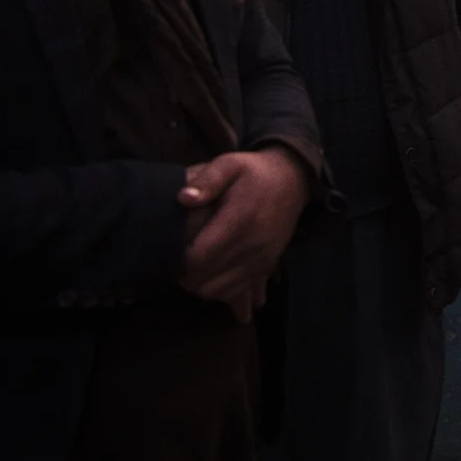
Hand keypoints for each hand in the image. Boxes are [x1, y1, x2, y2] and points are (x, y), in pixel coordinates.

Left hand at [178, 147, 310, 317]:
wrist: (294, 180)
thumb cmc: (254, 172)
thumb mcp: (230, 163)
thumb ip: (207, 179)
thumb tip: (183, 198)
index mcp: (240, 221)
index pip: (198, 259)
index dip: (176, 261)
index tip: (167, 251)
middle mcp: (253, 246)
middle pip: (205, 281)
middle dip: (183, 277)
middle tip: (174, 263)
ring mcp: (262, 259)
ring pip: (221, 291)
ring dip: (201, 287)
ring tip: (192, 271)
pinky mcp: (268, 266)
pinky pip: (244, 294)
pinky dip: (227, 296)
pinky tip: (219, 289)